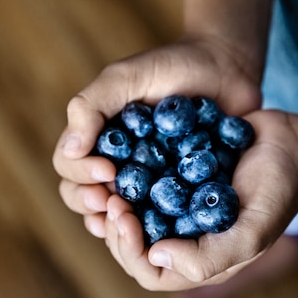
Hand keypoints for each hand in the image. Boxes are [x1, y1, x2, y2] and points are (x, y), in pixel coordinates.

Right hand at [53, 36, 262, 239]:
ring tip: (129, 222)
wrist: (228, 68)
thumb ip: (91, 106)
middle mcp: (116, 165)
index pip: (69, 166)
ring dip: (117, 224)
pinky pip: (159, 219)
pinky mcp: (178, 195)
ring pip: (117, 216)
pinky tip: (163, 231)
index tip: (107, 170)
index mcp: (98, 140)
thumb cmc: (174, 66)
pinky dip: (155, 227)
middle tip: (112, 203)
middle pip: (85, 198)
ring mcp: (146, 183)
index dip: (81, 175)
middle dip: (92, 204)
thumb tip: (71, 150)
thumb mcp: (127, 77)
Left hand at [98, 109, 297, 290]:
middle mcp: (186, 236)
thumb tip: (155, 255)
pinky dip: (129, 178)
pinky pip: (144, 186)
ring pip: (133, 217)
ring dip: (116, 204)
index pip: (149, 272)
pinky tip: (120, 162)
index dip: (128, 250)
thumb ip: (208, 258)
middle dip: (116, 228)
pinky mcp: (179, 180)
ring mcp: (181, 208)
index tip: (122, 215)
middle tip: (110, 199)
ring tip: (109, 183)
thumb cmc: (278, 191)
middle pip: (134, 247)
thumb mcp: (251, 233)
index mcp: (201, 259)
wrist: (294, 145)